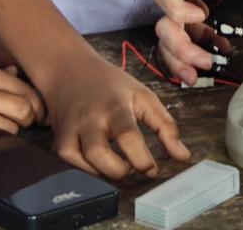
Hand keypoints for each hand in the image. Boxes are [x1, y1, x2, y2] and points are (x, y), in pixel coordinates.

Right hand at [40, 52, 188, 179]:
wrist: (70, 71)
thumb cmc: (111, 85)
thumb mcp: (143, 96)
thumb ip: (165, 126)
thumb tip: (183, 156)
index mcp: (115, 104)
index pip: (127, 134)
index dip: (142, 159)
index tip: (152, 168)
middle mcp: (90, 117)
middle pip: (99, 153)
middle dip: (120, 169)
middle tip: (132, 165)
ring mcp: (72, 129)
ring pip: (83, 162)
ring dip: (104, 172)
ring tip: (118, 163)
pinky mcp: (59, 140)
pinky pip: (70, 164)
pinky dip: (86, 170)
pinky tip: (99, 162)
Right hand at [153, 0, 242, 86]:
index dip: (175, 7)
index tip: (200, 16)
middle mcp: (187, 10)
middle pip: (164, 26)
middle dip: (179, 46)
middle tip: (205, 59)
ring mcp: (190, 30)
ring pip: (167, 46)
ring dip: (179, 62)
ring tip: (196, 75)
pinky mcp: (196, 47)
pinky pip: (178, 59)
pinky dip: (185, 68)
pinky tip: (199, 74)